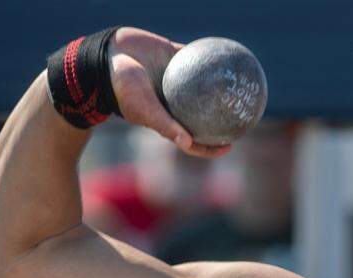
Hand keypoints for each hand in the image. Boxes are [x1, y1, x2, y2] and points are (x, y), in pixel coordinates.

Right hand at [108, 28, 230, 158]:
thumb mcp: (143, 109)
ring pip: (205, 86)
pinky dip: (211, 59)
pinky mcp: (175, 58)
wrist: (109, 56)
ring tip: (242, 85)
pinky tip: (227, 58)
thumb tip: (189, 143)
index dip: (211, 146)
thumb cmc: (122, 87)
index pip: (194, 139)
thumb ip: (165, 126)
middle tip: (244, 118)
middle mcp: (175, 102)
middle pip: (204, 115)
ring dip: (221, 87)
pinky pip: (197, 59)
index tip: (229, 146)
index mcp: (168, 119)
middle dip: (223, 119)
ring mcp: (176, 80)